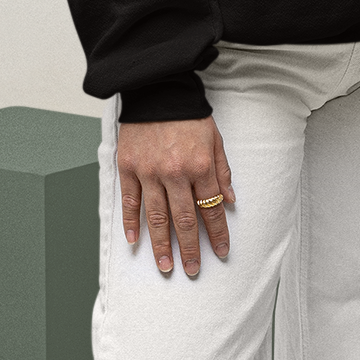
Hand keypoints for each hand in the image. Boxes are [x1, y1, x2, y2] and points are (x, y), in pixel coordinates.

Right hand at [117, 117, 235, 276]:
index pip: (212, 209)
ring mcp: (149, 172)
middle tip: (192, 269)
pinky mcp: (128, 167)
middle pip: (185, 220)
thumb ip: (222, 172)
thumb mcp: (215, 140)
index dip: (218, 233)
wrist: (159, 90)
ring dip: (162, 245)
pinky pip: (131, 201)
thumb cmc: (189, 115)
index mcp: (201, 166)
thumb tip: (230, 201)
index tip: (222, 252)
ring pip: (157, 217)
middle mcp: (176, 173)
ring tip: (166, 265)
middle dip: (191, 249)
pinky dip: (132, 223)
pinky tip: (135, 241)